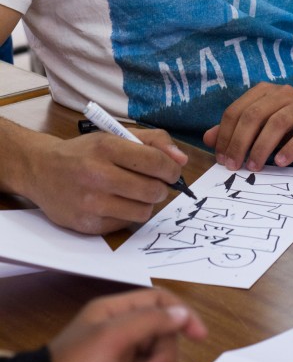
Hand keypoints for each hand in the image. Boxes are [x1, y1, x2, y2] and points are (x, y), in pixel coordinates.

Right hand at [22, 128, 187, 233]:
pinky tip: (116, 203)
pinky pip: (125, 226)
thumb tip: (182, 160)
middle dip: (161, 188)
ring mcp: (90, 203)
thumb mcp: (116, 135)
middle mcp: (96, 175)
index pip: (155, 162)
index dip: (171, 169)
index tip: (171, 171)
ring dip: (146, 203)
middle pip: (152, 190)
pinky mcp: (86, 225)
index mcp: (106, 147)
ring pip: (143, 212)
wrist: (41, 170)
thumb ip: (154, 141)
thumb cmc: (86, 152)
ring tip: (135, 193)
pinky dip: (127, 215)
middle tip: (154, 183)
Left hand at [48, 287, 206, 361]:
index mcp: (115, 311)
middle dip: (164, 351)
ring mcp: (120, 356)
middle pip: (162, 331)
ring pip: (157, 356)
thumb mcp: (112, 337)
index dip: (181, 313)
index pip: (158, 301)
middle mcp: (120, 331)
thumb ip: (149, 321)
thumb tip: (182, 313)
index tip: (199, 335)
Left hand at [203, 82, 292, 171]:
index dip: (226, 135)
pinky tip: (280, 162)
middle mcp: (282, 93)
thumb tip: (208, 138)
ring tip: (254, 168)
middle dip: (240, 142)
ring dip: (262, 147)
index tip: (222, 159)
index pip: (236, 111)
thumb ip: (236, 130)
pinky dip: (291, 148)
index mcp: (263, 92)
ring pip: (277, 122)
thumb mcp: (263, 124)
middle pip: (254, 115)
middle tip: (234, 166)